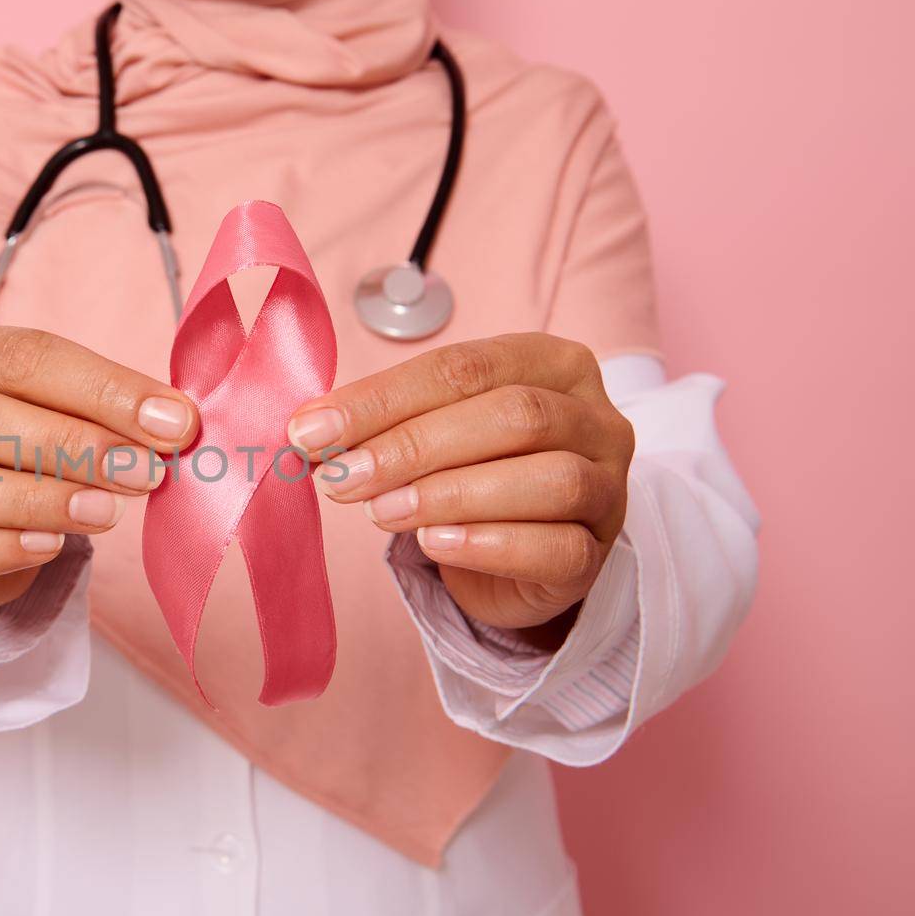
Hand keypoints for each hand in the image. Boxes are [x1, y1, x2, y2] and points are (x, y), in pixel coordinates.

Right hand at [0, 326, 198, 613]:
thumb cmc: (22, 453)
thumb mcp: (63, 415)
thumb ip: (110, 414)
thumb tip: (178, 423)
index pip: (23, 357)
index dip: (103, 389)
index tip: (173, 423)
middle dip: (72, 446)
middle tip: (144, 473)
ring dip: (40, 500)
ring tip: (108, 514)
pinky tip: (50, 548)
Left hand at [287, 333, 633, 635]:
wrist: (524, 553)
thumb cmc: (474, 472)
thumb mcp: (431, 432)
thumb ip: (383, 423)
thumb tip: (307, 430)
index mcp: (551, 362)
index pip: (464, 368)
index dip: (383, 399)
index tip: (312, 430)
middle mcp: (593, 416)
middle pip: (513, 416)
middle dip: (412, 446)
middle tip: (340, 477)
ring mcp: (609, 486)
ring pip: (548, 479)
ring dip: (451, 494)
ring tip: (380, 513)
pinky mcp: (598, 552)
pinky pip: (558, 546)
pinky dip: (489, 544)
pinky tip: (434, 544)